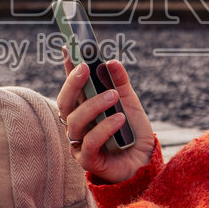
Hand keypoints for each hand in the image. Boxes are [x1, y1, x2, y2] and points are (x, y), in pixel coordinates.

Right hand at [56, 58, 153, 182]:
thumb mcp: (129, 102)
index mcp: (83, 108)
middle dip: (72, 83)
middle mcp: (77, 124)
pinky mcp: (88, 160)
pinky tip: (119, 119)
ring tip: (113, 96)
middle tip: (86, 67)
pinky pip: (90, 143)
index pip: (71, 85)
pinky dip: (104, 128)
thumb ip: (120, 82)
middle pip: (64, 102)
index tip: (69, 46)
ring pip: (75, 121)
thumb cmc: (132, 131)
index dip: (68, 67)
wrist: (145, 160)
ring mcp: (79, 142)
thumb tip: (111, 62)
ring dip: (93, 105)